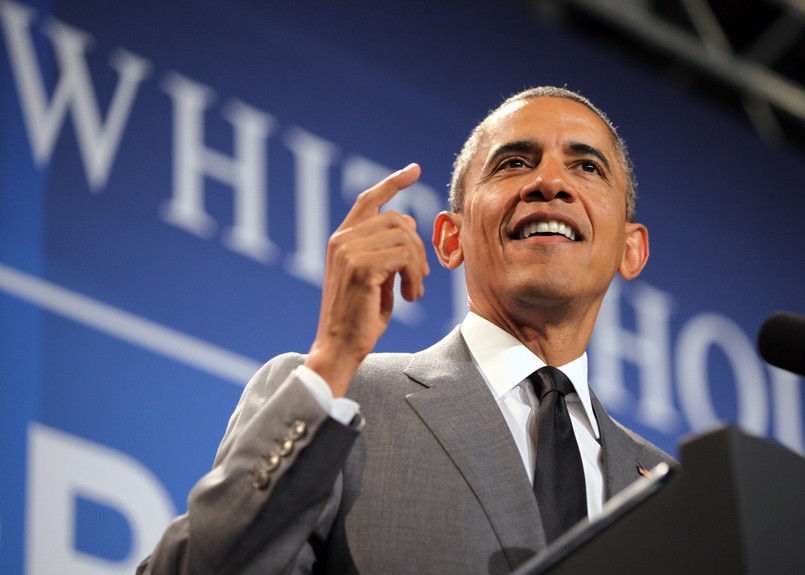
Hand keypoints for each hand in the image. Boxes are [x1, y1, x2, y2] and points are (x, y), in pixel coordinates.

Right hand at [305, 163, 429, 396]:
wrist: (338, 349)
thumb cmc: (358, 319)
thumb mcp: (375, 278)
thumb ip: (386, 250)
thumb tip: (409, 223)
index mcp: (341, 241)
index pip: (369, 200)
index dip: (393, 182)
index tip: (414, 169)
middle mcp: (341, 240)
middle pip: (398, 220)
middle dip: (418, 247)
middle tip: (420, 278)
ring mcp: (348, 251)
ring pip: (405, 237)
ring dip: (418, 265)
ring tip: (414, 291)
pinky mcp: (360, 267)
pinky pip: (404, 255)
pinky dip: (414, 275)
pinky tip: (410, 296)